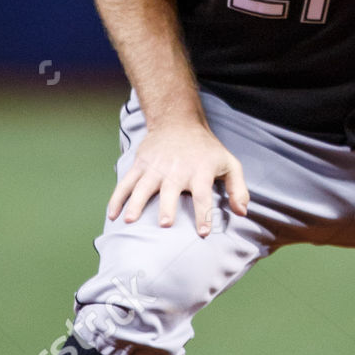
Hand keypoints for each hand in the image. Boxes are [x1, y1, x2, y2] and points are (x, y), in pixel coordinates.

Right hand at [107, 123, 248, 236]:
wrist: (178, 122)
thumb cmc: (206, 150)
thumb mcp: (229, 163)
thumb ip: (238, 189)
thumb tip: (242, 212)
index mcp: (200, 171)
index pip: (203, 195)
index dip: (204, 214)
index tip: (203, 233)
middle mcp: (177, 170)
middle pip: (171, 190)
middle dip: (168, 207)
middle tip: (165, 224)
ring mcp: (156, 167)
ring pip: (143, 186)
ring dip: (136, 203)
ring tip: (130, 221)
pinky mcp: (140, 165)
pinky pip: (126, 182)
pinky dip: (117, 198)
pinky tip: (112, 215)